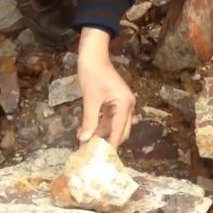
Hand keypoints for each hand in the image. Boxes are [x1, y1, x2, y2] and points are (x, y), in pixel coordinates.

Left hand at [76, 28, 134, 147]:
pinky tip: (87, 130)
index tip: (99, 157)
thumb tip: (84, 140)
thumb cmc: (92, 74)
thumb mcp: (90, 100)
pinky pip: (110, 118)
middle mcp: (128, 106)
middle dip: (106, 141)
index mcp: (125, 105)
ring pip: (114, 126)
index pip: (118, 132)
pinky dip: (101, 125)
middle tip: (91, 152)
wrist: (93, 55)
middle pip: (120, 131)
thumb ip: (89, 121)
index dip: (109, 145)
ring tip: (85, 142)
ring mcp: (123, 104)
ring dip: (102, 134)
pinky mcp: (116, 101)